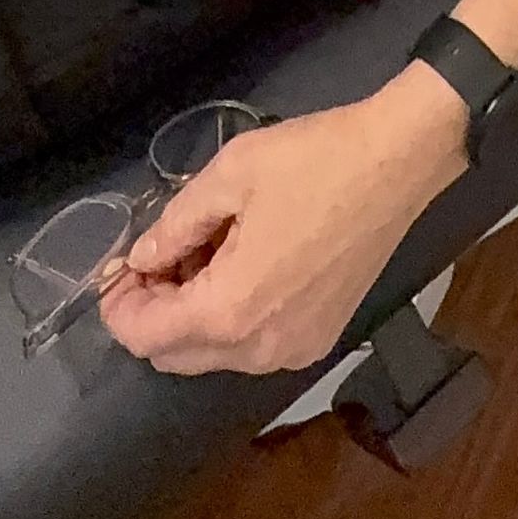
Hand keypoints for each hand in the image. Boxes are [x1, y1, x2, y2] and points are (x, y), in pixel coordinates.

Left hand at [99, 70, 467, 376]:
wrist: (398, 162)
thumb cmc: (312, 162)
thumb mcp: (229, 176)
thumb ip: (174, 225)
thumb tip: (141, 256)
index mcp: (230, 310)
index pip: (145, 338)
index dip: (119, 305)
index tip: (119, 265)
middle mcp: (259, 348)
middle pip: (174, 356)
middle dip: (153, 311)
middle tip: (156, 255)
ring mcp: (295, 349)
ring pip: (214, 353)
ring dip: (192, 314)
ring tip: (203, 250)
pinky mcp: (321, 338)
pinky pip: (253, 345)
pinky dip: (232, 317)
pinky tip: (243, 264)